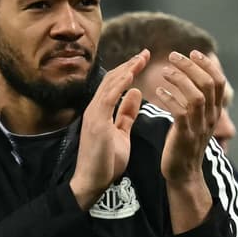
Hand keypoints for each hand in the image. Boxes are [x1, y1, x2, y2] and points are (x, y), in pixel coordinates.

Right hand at [70, 50, 148, 209]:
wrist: (92, 183)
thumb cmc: (106, 162)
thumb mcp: (121, 134)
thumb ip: (126, 114)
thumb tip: (135, 93)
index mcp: (101, 111)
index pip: (115, 85)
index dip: (129, 71)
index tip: (143, 60)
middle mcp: (95, 108)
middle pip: (112, 79)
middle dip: (129, 65)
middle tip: (145, 53)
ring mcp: (94, 114)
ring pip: (110, 84)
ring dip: (127, 69)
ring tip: (141, 58)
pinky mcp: (97, 122)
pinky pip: (109, 97)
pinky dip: (120, 83)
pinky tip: (132, 74)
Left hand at [156, 49, 223, 232]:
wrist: (183, 175)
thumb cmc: (184, 145)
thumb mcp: (197, 122)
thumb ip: (198, 102)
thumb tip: (193, 78)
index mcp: (215, 112)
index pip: (219, 81)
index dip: (207, 64)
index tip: (193, 52)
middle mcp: (210, 118)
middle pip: (208, 84)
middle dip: (191, 66)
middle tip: (173, 56)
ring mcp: (199, 127)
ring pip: (196, 95)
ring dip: (180, 79)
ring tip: (164, 71)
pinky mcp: (185, 135)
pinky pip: (180, 111)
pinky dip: (169, 97)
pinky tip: (158, 91)